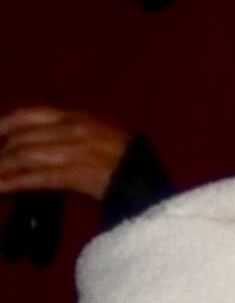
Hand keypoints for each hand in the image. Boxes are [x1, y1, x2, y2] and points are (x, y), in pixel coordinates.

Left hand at [0, 108, 129, 201]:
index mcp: (80, 118)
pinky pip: (38, 177)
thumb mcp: (98, 137)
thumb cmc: (128, 164)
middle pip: (23, 138)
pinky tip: (0, 188)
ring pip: (26, 156)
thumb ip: (69, 135)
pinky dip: (14, 183)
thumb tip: (34, 143)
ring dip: (2, 168)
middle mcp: (75, 130)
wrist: (152, 184)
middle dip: (0, 152)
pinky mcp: (78, 174)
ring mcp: (77, 151)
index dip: (5, 124)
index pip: (31, 114)